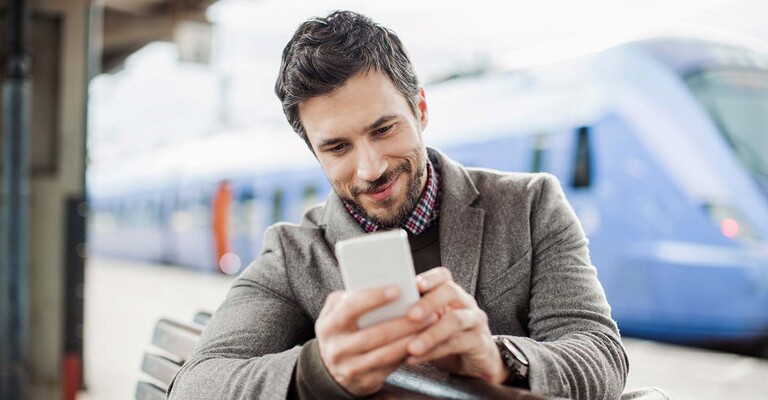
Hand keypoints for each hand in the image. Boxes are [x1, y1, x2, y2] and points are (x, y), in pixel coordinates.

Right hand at [315, 286, 437, 395]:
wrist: (330, 371)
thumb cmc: (340, 332)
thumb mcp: (335, 313)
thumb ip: (350, 297)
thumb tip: (379, 282)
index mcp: (329, 325)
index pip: (350, 308)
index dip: (373, 298)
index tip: (396, 290)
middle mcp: (337, 348)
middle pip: (375, 334)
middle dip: (404, 322)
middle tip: (426, 310)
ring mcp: (351, 367)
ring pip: (386, 353)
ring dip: (411, 338)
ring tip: (430, 323)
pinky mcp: (366, 381)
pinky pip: (391, 367)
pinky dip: (408, 353)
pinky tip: (422, 341)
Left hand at [404, 267, 508, 383]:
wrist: (474, 363)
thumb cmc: (445, 338)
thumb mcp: (430, 323)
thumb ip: (413, 313)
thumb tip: (379, 309)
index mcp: (451, 293)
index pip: (443, 275)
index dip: (429, 278)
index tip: (414, 285)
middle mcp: (465, 302)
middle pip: (450, 292)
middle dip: (428, 303)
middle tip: (410, 315)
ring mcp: (475, 321)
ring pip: (455, 321)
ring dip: (431, 334)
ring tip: (411, 346)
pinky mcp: (479, 343)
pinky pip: (456, 344)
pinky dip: (433, 352)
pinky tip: (415, 358)